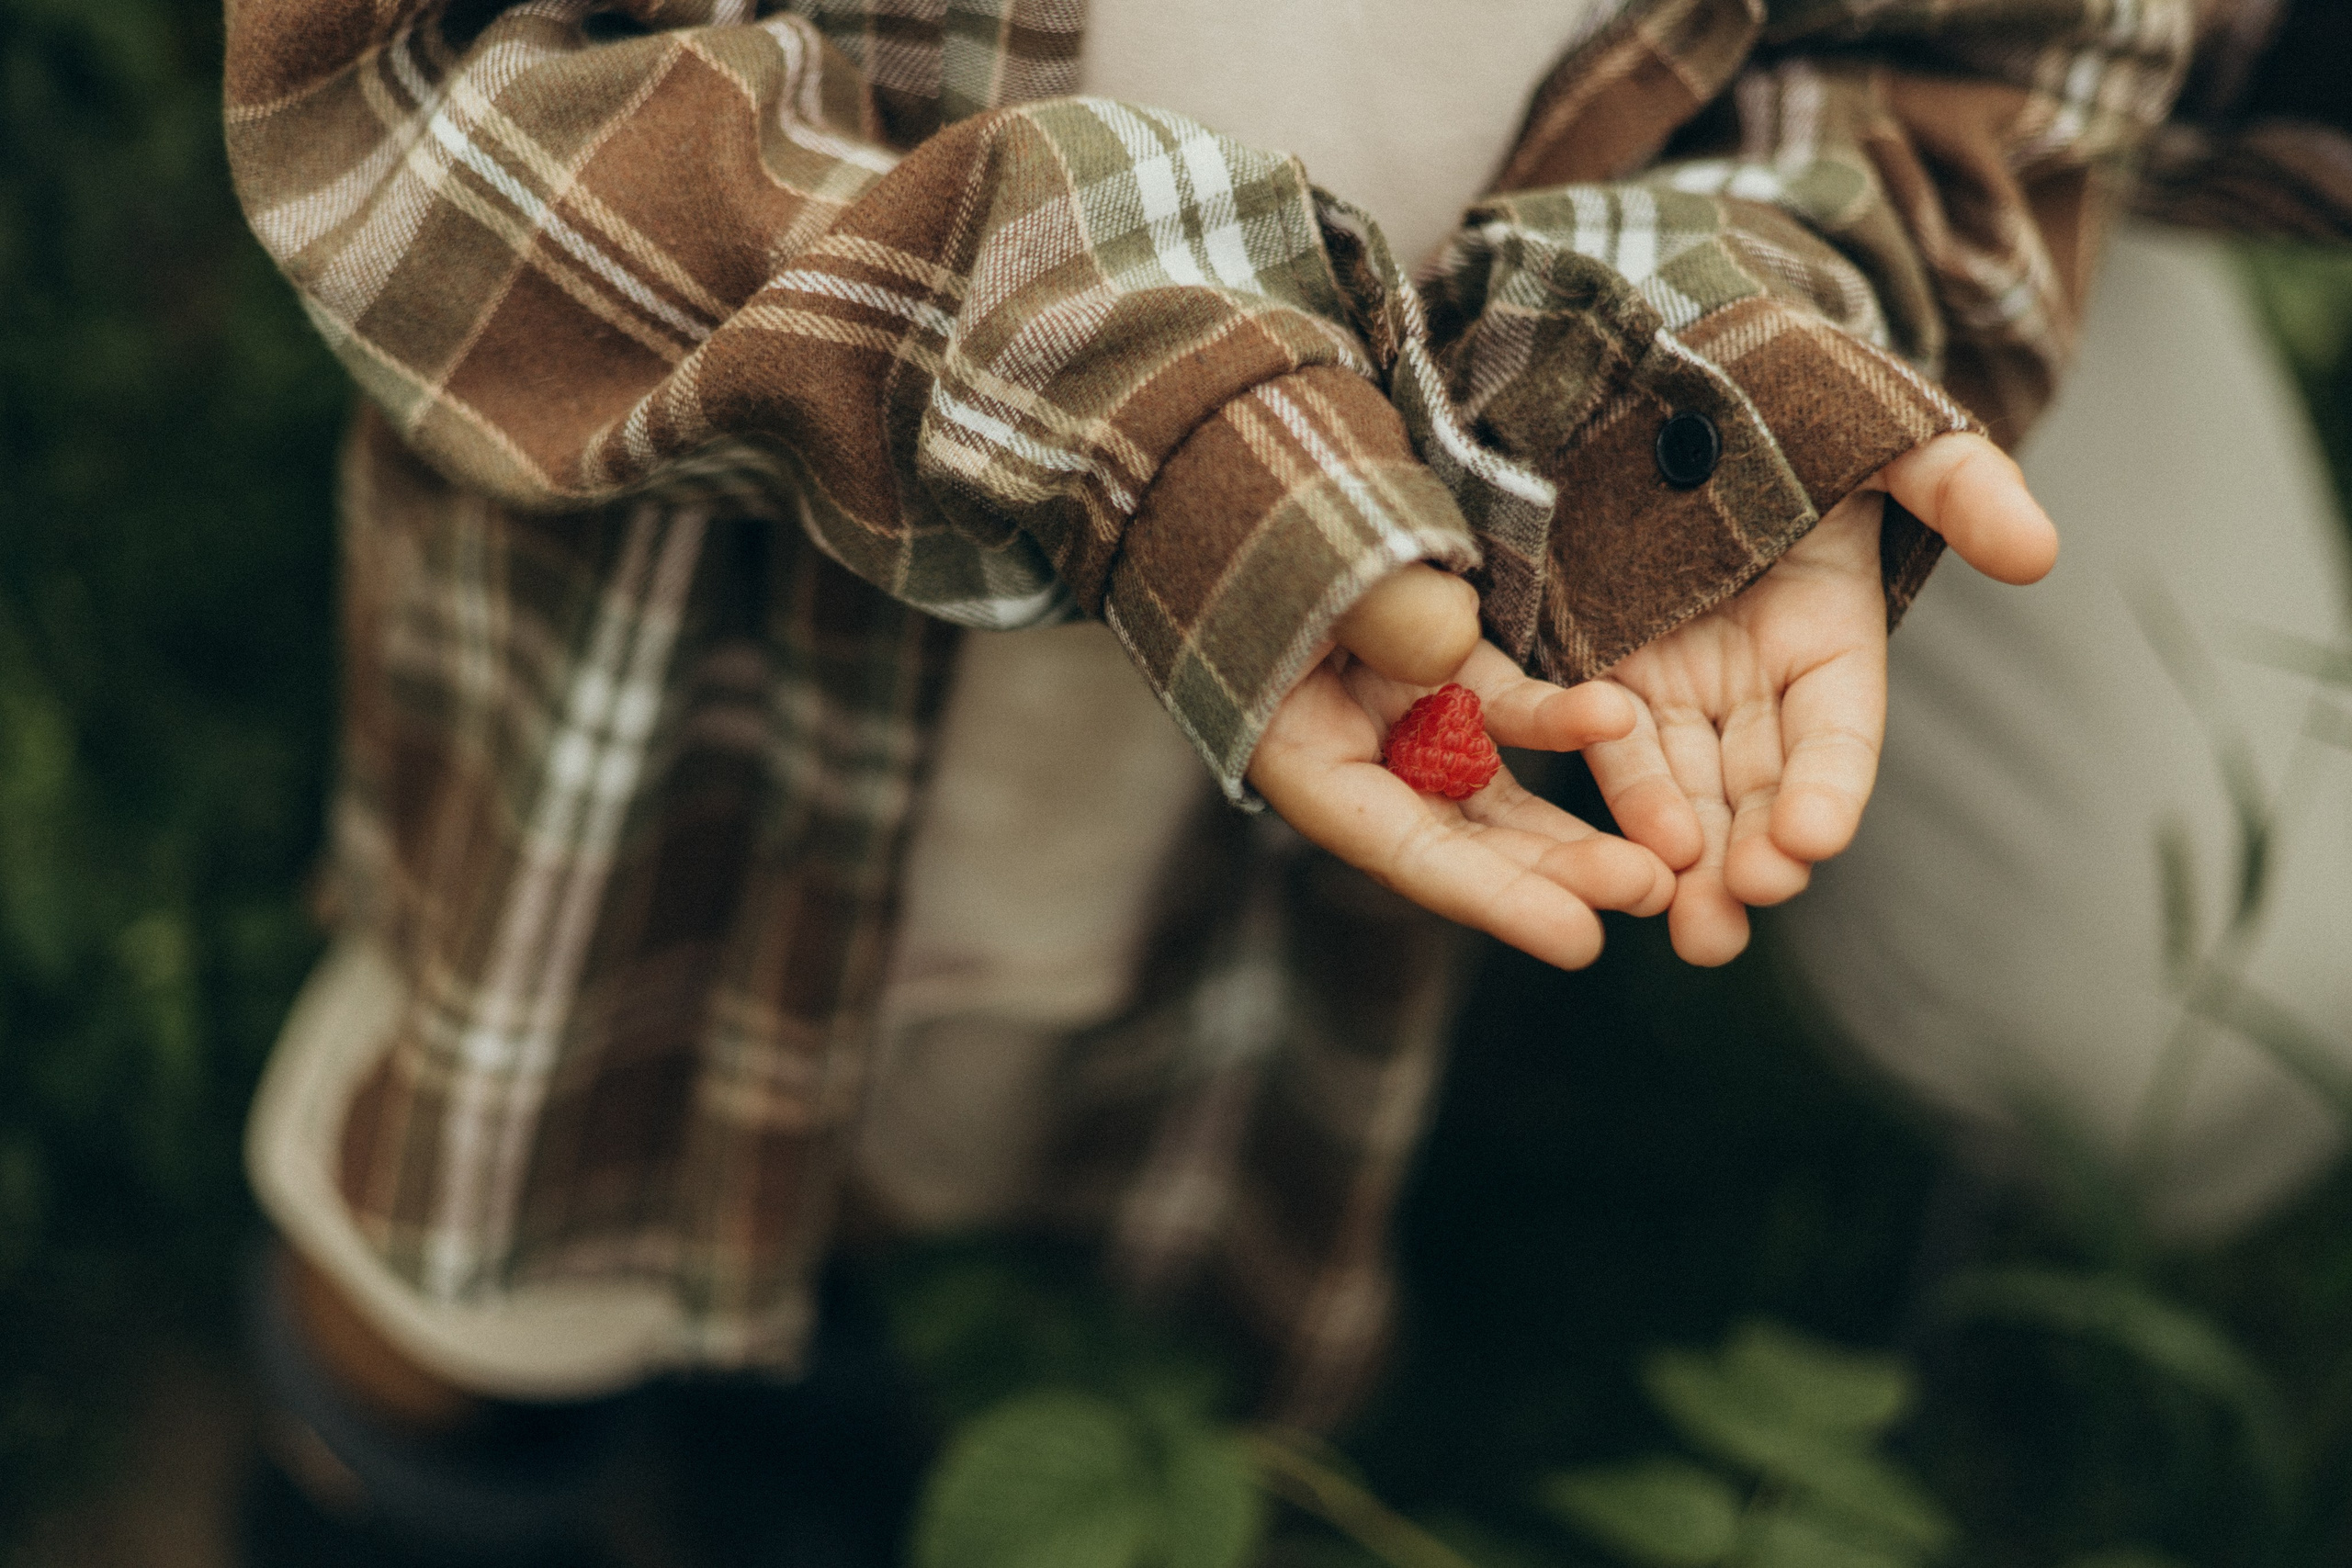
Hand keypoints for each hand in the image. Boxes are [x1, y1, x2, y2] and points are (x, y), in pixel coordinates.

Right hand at [1247, 565, 1674, 970]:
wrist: (1251, 473)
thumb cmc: (1268, 526)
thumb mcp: (1307, 567)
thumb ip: (1377, 611)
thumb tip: (1450, 649)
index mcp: (1294, 755)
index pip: (1404, 851)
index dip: (1494, 899)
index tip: (1582, 939)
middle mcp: (1351, 759)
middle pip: (1461, 844)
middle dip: (1554, 874)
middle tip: (1648, 892)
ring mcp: (1400, 720)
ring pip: (1497, 799)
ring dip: (1575, 832)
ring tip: (1666, 859)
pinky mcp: (1444, 673)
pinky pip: (1512, 712)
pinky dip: (1564, 721)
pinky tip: (1618, 719)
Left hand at [1586, 432, 2059, 965]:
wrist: (1674, 380)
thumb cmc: (1794, 405)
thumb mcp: (1887, 435)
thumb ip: (1959, 485)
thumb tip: (2039, 552)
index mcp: (1829, 643)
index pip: (1838, 735)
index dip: (1829, 786)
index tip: (1813, 837)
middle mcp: (1755, 685)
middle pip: (1761, 789)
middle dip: (1756, 855)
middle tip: (1744, 908)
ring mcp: (1678, 687)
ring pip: (1688, 795)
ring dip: (1690, 865)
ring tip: (1693, 931)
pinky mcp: (1603, 677)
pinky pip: (1611, 750)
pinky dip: (1623, 804)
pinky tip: (1624, 861)